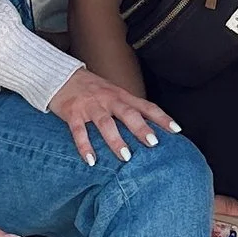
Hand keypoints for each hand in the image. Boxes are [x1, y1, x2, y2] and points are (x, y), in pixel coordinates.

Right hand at [48, 66, 178, 164]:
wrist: (60, 75)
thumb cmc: (91, 88)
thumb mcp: (112, 93)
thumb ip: (128, 108)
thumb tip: (149, 127)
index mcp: (121, 95)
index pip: (145, 106)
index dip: (161, 117)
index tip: (176, 130)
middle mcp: (108, 99)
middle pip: (127, 113)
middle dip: (141, 128)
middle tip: (153, 143)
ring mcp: (90, 106)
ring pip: (105, 123)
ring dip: (116, 140)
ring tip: (126, 157)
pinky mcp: (73, 113)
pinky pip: (79, 131)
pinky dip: (85, 147)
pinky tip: (91, 160)